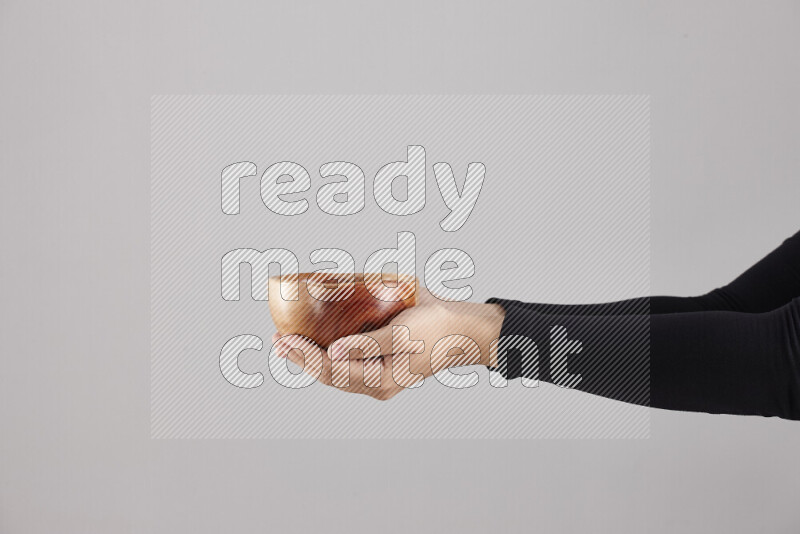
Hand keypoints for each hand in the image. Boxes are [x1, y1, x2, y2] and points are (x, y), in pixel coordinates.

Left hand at [271, 286, 504, 399]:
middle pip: (329, 375)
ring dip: (312, 358)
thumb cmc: (434, 330)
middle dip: (301, 359)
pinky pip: (349, 365)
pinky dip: (330, 355)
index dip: (304, 356)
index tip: (285, 338)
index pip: (331, 370)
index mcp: (380, 380)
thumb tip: (333, 351)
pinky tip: (320, 343)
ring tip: (291, 343)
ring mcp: (380, 376)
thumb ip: (366, 344)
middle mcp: (377, 383)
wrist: (461, 330)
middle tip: (278, 340)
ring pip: (337, 372)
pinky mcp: (383, 364)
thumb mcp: (399, 335)